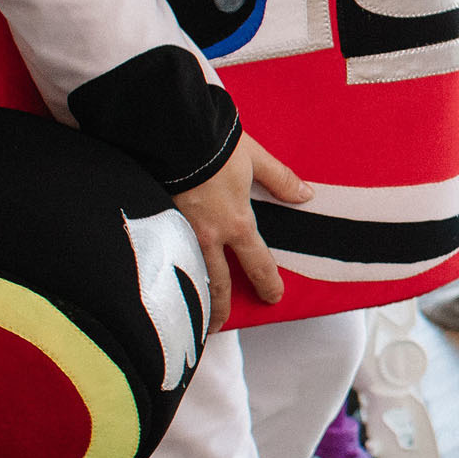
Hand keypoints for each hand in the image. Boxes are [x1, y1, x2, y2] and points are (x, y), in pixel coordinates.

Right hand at [170, 130, 310, 325]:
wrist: (170, 132)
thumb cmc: (214, 144)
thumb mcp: (255, 159)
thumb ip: (280, 180)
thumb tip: (306, 194)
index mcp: (236, 223)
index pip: (258, 263)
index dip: (267, 283)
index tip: (273, 297)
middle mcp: (207, 237)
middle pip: (217, 283)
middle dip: (220, 308)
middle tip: (220, 325)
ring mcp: (177, 234)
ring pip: (186, 276)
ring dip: (189, 299)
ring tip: (188, 315)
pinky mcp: (153, 225)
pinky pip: (162, 258)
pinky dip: (164, 275)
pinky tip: (158, 284)